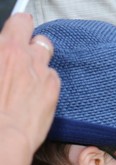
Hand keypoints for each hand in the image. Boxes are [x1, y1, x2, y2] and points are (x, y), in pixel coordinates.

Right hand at [0, 13, 59, 155]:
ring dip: (40, 63)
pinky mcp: (54, 89)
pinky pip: (53, 76)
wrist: (2, 134)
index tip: (16, 34)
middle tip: (23, 56)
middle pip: (39, 37)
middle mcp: (26, 56)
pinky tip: (37, 93)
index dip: (19, 28)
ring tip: (31, 77)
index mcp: (4, 47)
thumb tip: (4, 56)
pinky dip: (47, 81)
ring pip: (48, 57)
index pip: (21, 22)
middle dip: (33, 44)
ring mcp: (43, 72)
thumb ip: (0, 54)